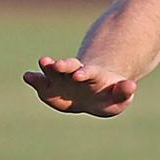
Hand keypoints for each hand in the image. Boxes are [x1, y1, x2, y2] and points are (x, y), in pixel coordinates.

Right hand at [22, 56, 137, 116]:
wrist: (95, 94)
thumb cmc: (109, 96)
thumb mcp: (120, 97)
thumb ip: (125, 92)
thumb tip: (132, 86)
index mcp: (94, 76)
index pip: (90, 72)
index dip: (85, 73)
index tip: (79, 75)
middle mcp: (75, 73)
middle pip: (69, 66)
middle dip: (64, 65)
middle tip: (57, 64)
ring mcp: (61, 79)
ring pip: (53, 71)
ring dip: (48, 67)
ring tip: (43, 61)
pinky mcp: (49, 87)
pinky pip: (40, 83)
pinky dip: (34, 79)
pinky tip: (27, 76)